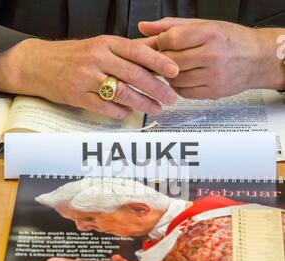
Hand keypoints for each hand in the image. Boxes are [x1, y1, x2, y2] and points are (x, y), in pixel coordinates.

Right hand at [0, 35, 178, 117]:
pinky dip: (119, 112)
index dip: (159, 63)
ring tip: (156, 108)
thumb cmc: (74, 56)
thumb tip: (153, 60)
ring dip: (142, 103)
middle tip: (171, 97)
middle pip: (134, 74)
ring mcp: (86, 78)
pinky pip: (104, 107)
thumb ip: (123, 53)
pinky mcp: (77, 96)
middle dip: (156, 88)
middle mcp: (97, 58)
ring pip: (121, 92)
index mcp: (105, 43)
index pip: (138, 52)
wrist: (40, 64)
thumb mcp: (98, 46)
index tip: (175, 72)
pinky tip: (128, 114)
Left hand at [139, 18, 284, 98]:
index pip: (171, 39)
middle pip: (171, 61)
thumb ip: (171, 26)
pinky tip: (185, 78)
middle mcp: (211, 55)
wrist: (257, 59)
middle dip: (163, 60)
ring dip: (170, 75)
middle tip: (165, 58)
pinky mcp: (212, 92)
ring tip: (177, 68)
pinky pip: (184, 93)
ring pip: (175, 80)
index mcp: (209, 33)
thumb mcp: (204, 25)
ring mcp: (212, 76)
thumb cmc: (231, 40)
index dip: (161, 43)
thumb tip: (144, 27)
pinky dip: (179, 87)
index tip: (162, 44)